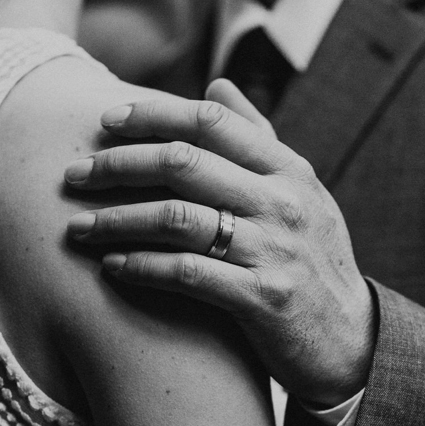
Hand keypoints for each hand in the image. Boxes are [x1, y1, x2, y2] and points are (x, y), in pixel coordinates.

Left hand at [63, 82, 373, 406]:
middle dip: (118, 165)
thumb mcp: (300, 192)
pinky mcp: (263, 298)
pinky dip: (141, 266)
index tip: (106, 121)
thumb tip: (216, 86)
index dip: (153, 116)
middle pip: (183, 163)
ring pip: (176, 218)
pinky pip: (186, 273)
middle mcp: (283, 202)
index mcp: (289, 169)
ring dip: (117, 220)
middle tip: (74, 175)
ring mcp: (274, 250)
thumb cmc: (312, 260)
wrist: (350, 339)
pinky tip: (112, 266)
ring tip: (78, 228)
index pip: (211, 124)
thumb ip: (258, 139)